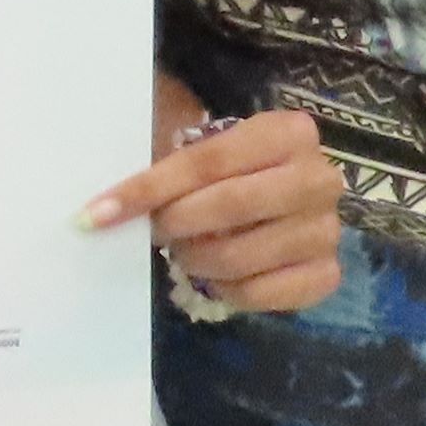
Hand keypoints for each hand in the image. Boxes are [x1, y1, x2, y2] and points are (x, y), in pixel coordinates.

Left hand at [80, 95, 341, 314]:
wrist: (282, 193)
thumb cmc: (230, 168)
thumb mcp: (202, 147)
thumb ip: (163, 164)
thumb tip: (100, 208)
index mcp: (289, 132)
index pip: (208, 161)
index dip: (149, 188)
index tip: (97, 213)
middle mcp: (320, 177)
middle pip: (233, 205)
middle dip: (177, 223)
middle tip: (154, 232)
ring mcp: (328, 229)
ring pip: (242, 256)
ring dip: (197, 259)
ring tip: (185, 251)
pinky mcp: (328, 274)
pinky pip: (263, 294)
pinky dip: (227, 290)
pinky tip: (217, 277)